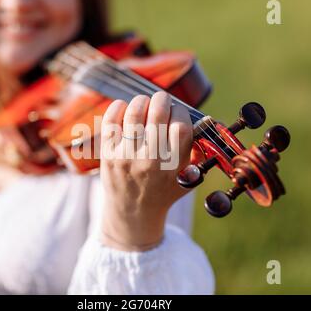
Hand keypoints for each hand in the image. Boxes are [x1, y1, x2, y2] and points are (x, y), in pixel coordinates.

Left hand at [100, 91, 192, 250]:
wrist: (133, 211)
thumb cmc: (164, 190)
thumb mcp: (188, 177)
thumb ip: (197, 153)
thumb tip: (202, 122)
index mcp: (174, 164)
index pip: (181, 124)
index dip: (180, 111)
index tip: (177, 112)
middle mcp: (151, 159)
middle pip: (158, 112)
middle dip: (162, 99)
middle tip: (162, 100)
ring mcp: (127, 156)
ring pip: (134, 112)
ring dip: (141, 101)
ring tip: (144, 103)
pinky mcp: (108, 154)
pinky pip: (111, 120)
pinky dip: (118, 107)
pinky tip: (125, 108)